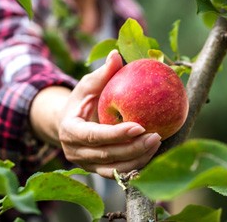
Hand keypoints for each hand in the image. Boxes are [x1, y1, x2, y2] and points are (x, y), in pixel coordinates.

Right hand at [58, 50, 161, 177]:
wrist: (69, 123)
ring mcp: (86, 164)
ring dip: (138, 158)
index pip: (93, 136)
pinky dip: (135, 166)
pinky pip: (118, 172)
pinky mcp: (97, 170)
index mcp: (70, 131)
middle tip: (156, 136)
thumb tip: (117, 55)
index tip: (139, 126)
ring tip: (157, 143)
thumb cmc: (81, 101)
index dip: (116, 134)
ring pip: (114, 168)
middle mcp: (75, 152)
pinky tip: (152, 154)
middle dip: (133, 148)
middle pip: (107, 155)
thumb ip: (102, 74)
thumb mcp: (87, 86)